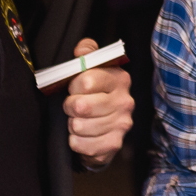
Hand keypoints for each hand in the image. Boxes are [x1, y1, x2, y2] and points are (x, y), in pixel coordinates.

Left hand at [65, 37, 133, 168]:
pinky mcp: (114, 144)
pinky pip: (83, 145)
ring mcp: (122, 125)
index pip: (87, 81)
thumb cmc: (93, 94)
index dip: (73, 85)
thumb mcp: (91, 69)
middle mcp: (125, 101)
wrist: (104, 126)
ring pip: (80, 126)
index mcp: (119, 79)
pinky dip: (76, 142)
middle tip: (72, 107)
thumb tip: (82, 50)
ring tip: (77, 121)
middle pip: (82, 106)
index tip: (73, 88)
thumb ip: (87, 54)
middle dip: (70, 106)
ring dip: (72, 125)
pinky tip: (80, 136)